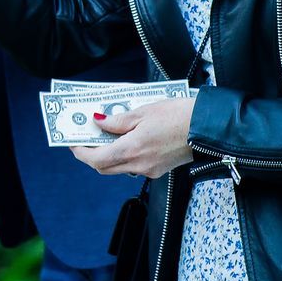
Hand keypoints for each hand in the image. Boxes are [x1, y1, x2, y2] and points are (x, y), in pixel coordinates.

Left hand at [70, 97, 196, 178]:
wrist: (208, 127)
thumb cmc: (179, 115)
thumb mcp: (144, 111)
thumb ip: (118, 120)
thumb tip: (99, 122)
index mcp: (132, 150)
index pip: (97, 159)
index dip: (81, 152)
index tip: (73, 141)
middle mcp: (139, 165)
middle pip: (105, 167)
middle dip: (91, 154)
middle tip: (85, 137)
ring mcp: (150, 169)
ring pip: (119, 167)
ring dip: (108, 154)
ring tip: (105, 134)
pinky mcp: (160, 169)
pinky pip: (134, 166)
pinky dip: (125, 155)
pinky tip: (125, 139)